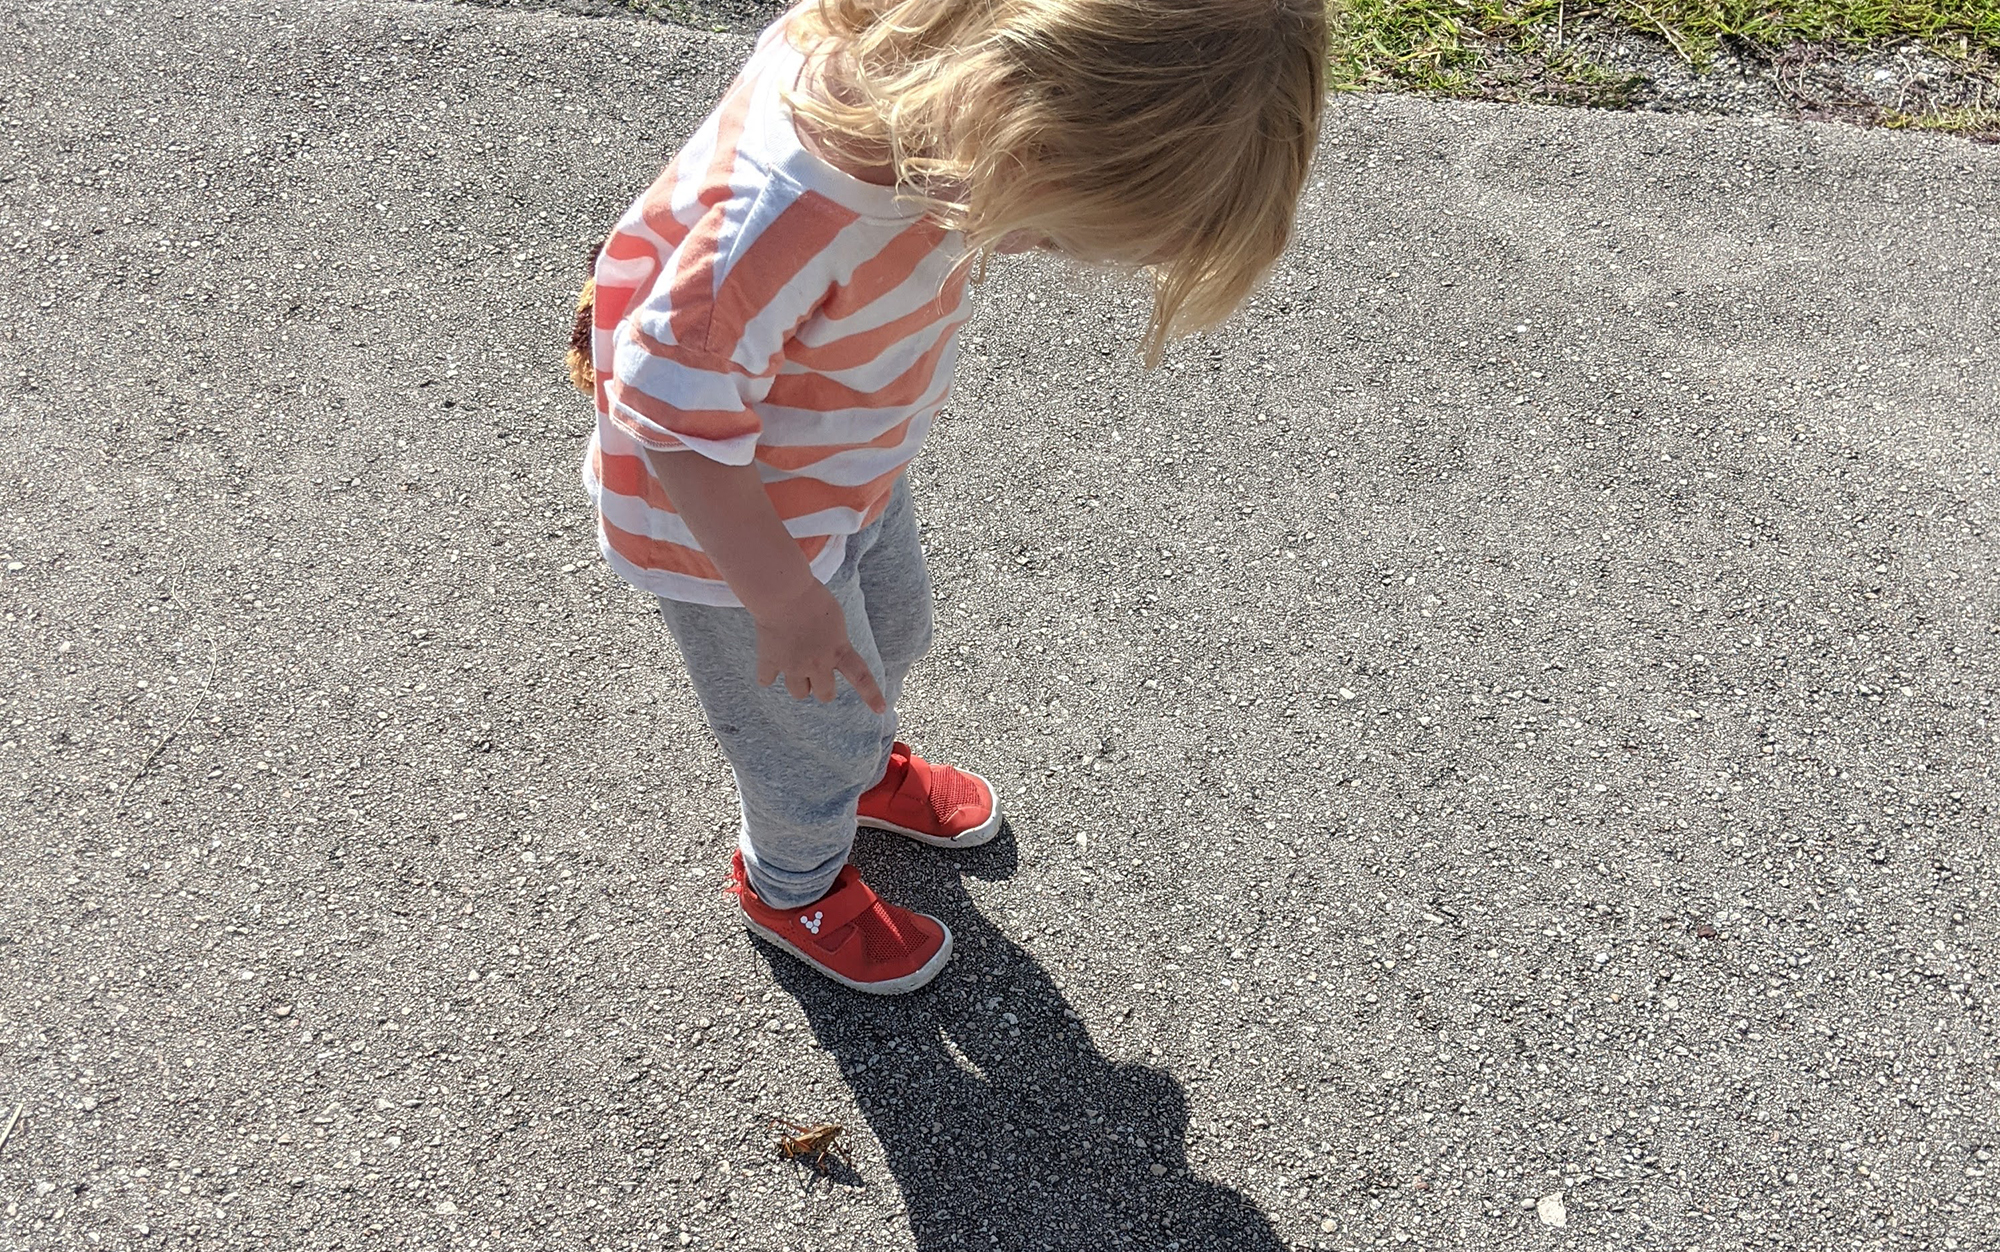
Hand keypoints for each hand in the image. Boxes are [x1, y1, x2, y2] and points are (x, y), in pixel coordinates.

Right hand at [750, 581, 886, 713]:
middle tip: (817, 673)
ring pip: (799, 693)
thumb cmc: (812, 598)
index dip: (871, 695)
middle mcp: (817, 663)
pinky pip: (766, 680)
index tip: (880, 709)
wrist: (783, 593)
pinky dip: (768, 675)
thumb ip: (835, 640)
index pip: (860, 676)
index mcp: (838, 650)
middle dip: (823, 688)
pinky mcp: (770, 661)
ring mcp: (793, 666)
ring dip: (799, 684)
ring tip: (795, 666)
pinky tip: (770, 665)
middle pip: (824, 694)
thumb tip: (827, 653)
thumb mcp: (835, 619)